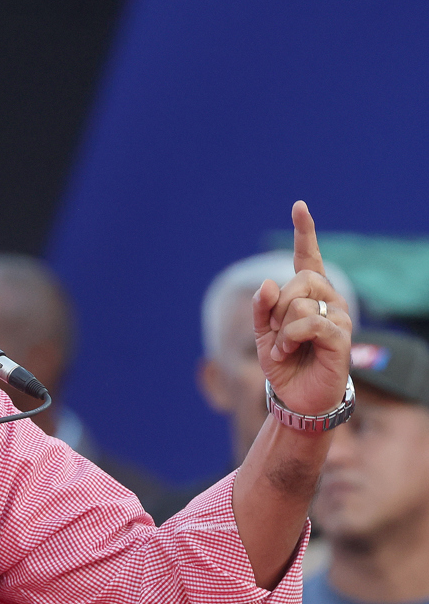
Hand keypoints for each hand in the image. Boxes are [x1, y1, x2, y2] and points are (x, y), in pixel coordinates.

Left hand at [252, 201, 351, 415]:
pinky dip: (291, 337)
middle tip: (276, 332)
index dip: (304, 233)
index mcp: (308, 296)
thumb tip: (267, 283)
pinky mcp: (341, 337)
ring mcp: (338, 317)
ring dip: (281, 329)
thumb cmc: (284, 363)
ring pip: (301, 303)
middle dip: (278, 307)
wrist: (296, 397)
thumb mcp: (261, 333)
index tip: (299, 206)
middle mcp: (328, 301)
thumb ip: (261, 307)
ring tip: (286, 348)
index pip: (308, 259)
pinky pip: (311, 322)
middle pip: (299, 281)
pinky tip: (290, 351)